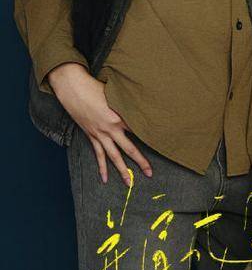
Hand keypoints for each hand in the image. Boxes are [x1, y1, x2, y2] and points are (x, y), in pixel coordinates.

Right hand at [47, 62, 152, 185]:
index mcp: (120, 116)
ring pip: (114, 156)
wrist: (73, 89)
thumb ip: (127, 102)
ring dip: (122, 170)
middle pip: (129, 148)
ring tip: (129, 182)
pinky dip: (102, 167)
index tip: (161, 145)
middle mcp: (111, 128)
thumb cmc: (96, 87)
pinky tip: (105, 179)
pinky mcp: (91, 136)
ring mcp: (100, 134)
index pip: (139, 130)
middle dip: (140, 162)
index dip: (150, 137)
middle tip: (149, 173)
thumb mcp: (115, 93)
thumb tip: (139, 102)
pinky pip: (98, 155)